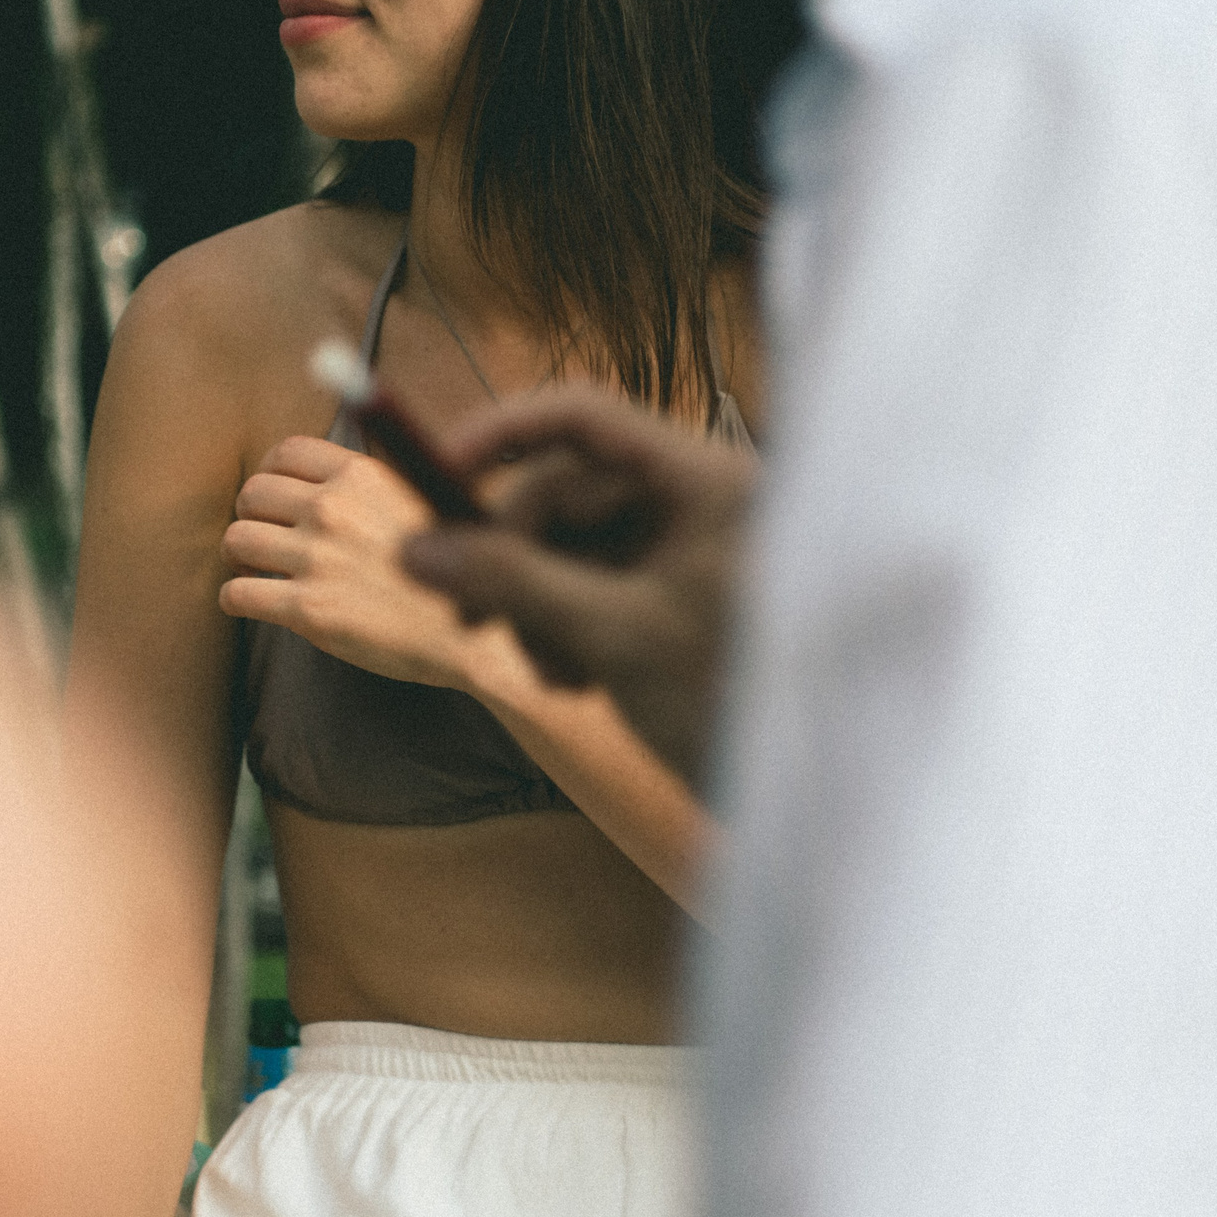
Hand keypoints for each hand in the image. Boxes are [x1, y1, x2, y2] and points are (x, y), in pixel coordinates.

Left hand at [219, 435, 522, 695]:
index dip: (271, 471)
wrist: (478, 636)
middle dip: (251, 513)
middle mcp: (334, 510)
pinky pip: (239, 593)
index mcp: (362, 476)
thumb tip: (334, 477)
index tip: (274, 492)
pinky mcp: (308, 609)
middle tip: (263, 533)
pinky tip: (252, 602)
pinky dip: (236, 598)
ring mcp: (317, 559)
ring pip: (238, 540)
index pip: (287, 451)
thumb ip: (373, 486)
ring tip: (255, 568)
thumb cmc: (456, 573)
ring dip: (240, 555)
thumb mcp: (421, 501)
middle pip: (253, 493)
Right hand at [401, 385, 753, 781]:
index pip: (583, 416)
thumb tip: (412, 549)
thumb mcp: (613, 634)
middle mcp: (699, 497)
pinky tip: (576, 680)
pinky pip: (597, 584)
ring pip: (574, 545)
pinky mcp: (676, 595)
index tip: (432, 478)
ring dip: (539, 605)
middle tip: (466, 617)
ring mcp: (688, 548)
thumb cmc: (731, 701)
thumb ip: (513, 582)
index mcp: (705, 478)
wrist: (803, 800)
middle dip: (514, 557)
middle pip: (567, 490)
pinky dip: (570, 625)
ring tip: (553, 674)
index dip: (500, 434)